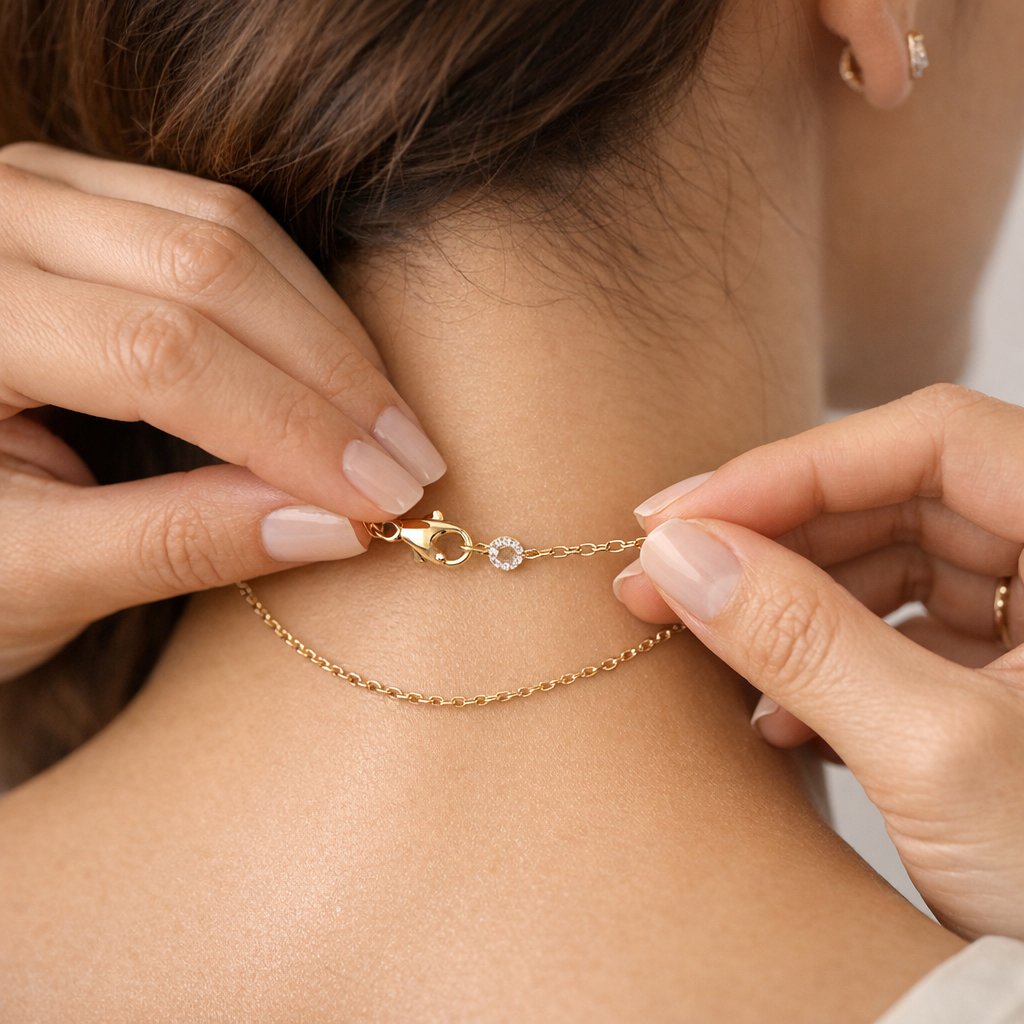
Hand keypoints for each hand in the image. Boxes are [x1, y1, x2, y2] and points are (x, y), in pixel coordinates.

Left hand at [0, 143, 445, 679]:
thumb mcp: (31, 573)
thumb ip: (173, 543)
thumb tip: (339, 525)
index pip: (158, 354)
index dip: (288, 429)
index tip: (380, 504)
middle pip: (206, 267)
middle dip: (331, 377)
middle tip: (412, 469)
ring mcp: (36, 191)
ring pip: (228, 229)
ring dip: (328, 333)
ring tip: (392, 430)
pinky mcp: (83, 200)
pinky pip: (221, 220)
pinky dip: (297, 299)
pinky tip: (343, 372)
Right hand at [616, 383, 1023, 940]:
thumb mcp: (935, 754)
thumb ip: (802, 638)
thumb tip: (677, 555)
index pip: (933, 440)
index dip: (793, 466)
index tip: (680, 518)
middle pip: (898, 494)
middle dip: (771, 535)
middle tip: (663, 573)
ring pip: (890, 559)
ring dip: (789, 602)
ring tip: (712, 651)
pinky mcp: (1007, 677)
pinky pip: (899, 628)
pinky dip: (826, 658)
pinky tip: (780, 714)